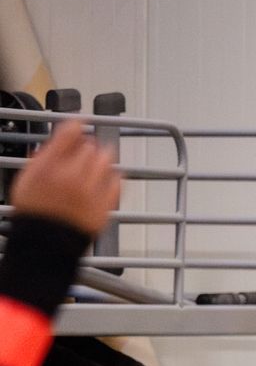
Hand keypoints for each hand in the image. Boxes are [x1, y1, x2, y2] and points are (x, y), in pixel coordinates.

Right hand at [9, 121, 120, 235]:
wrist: (45, 243)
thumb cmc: (35, 212)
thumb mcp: (27, 176)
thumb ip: (44, 156)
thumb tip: (59, 140)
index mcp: (49, 166)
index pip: (70, 132)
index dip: (78, 124)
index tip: (82, 122)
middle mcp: (71, 176)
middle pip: (90, 145)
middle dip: (88, 144)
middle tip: (84, 149)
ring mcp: (91, 191)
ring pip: (106, 160)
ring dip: (103, 158)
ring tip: (96, 162)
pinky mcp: (105, 204)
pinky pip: (118, 181)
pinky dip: (115, 176)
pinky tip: (108, 177)